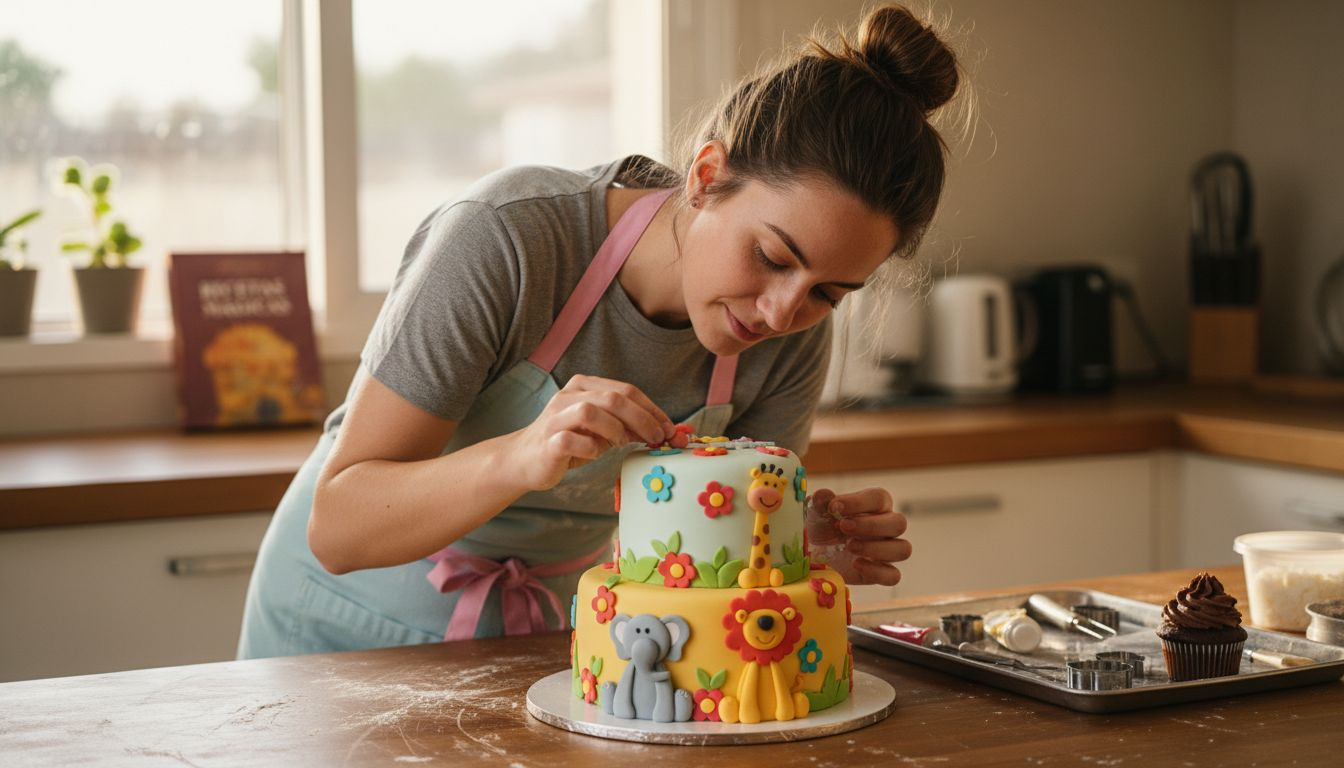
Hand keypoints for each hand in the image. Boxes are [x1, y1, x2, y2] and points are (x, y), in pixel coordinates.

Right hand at [510, 375, 675, 491]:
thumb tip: (661, 432)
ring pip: (591, 411)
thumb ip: (625, 425)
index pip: (627, 390)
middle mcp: (568, 395)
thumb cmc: (568, 443)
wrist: (524, 460)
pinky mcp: (547, 440)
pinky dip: (590, 448)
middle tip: (657, 439)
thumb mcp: (601, 430)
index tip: (670, 429)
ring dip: (615, 430)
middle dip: (643, 419)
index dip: (652, 409)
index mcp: (584, 386)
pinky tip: (594, 454)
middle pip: (614, 398)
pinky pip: (571, 440)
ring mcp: (555, 417)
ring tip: (622, 444)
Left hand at [805, 487, 909, 585]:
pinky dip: (877, 572)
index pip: (880, 498)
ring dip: (876, 548)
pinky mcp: (882, 573)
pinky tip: (855, 565)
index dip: (859, 502)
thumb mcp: (816, 514)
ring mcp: (887, 551)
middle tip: (842, 527)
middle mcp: (886, 527)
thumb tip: (823, 494)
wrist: (814, 556)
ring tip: (849, 547)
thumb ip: (820, 503)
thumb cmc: (820, 528)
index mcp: (875, 506)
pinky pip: (893, 576)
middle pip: (899, 523)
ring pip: (903, 549)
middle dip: (870, 525)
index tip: (834, 506)